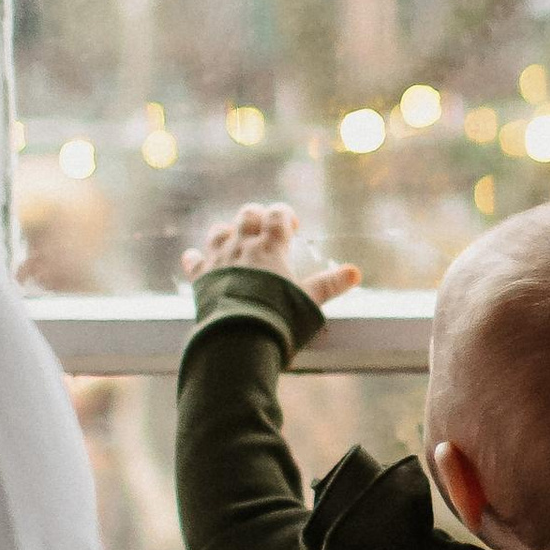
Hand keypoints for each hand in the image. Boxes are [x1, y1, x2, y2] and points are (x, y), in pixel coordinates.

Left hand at [182, 201, 358, 305]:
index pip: (277, 214)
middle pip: (247, 215)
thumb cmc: (279, 316)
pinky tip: (195, 259)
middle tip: (266, 231)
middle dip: (257, 217)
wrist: (238, 335)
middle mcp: (243, 246)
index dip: (285, 216)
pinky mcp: (201, 278)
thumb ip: (330, 285)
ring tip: (236, 242)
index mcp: (271, 246)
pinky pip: (194, 261)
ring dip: (228, 232)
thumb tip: (355, 273)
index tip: (292, 229)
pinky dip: (196, 258)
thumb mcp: (309, 301)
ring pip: (219, 231)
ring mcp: (219, 260)